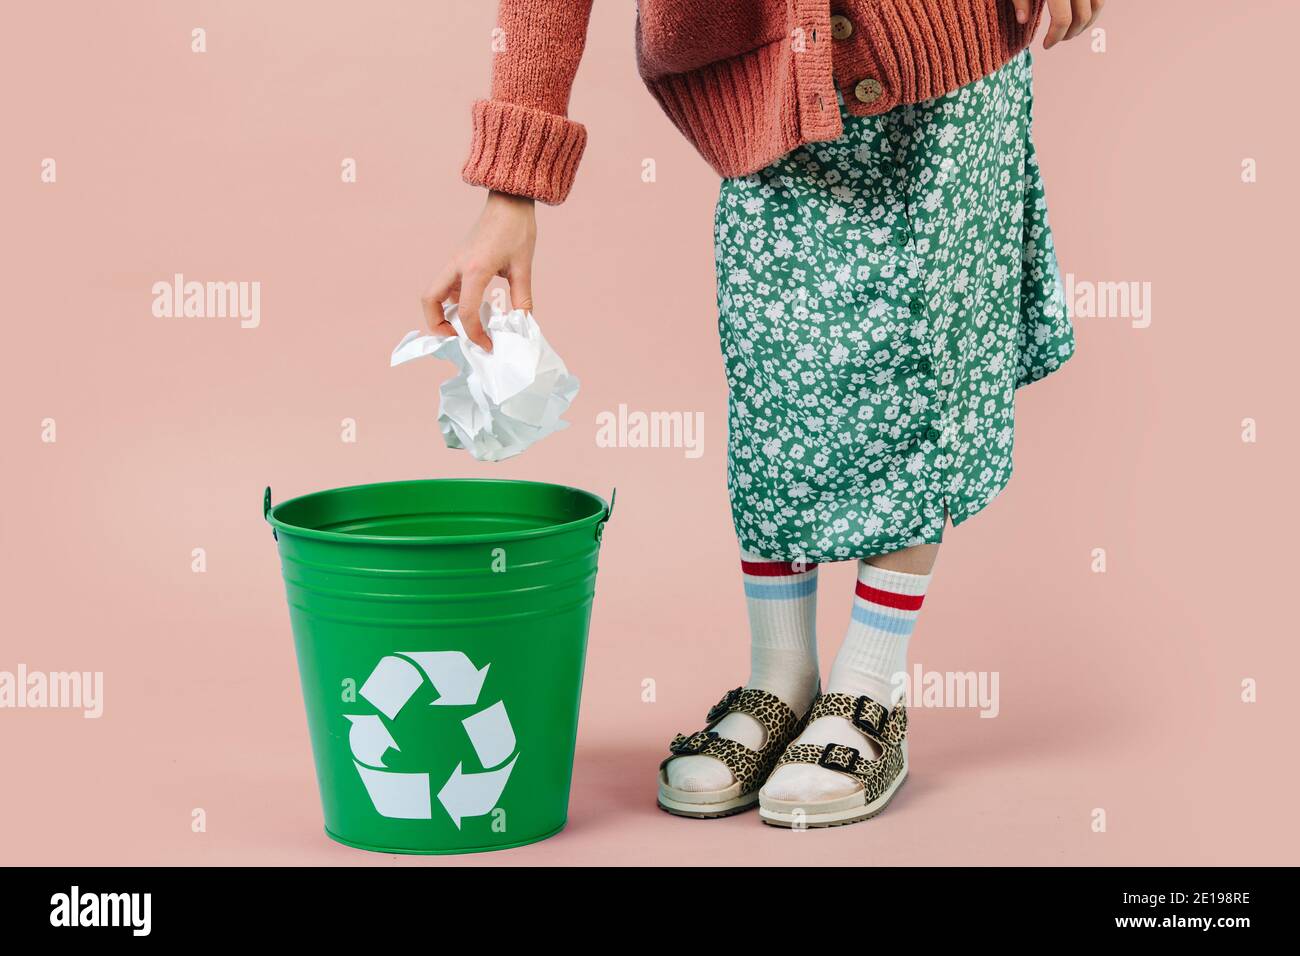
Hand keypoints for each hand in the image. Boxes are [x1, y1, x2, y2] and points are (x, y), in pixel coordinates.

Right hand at [422, 190, 536, 350]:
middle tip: (458, 337)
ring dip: (441, 312)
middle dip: (437, 324)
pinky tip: (473, 307)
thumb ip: (523, 299)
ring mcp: (454, 261)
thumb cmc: (517, 229)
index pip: (466, 312)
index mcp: (475, 269)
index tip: (488, 345)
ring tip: (463, 326)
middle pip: (429, 300)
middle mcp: (457, 265)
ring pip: (433, 292)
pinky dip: (451, 301)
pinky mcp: (457, 260)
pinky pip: (445, 285)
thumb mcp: (524, 267)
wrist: (509, 202)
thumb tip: (523, 325)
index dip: (475, 335)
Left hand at [1012, 0, 1103, 48]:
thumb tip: (1022, 20)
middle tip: (1057, 39)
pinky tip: (1079, 15)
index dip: (1055, 36)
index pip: (1063, 19)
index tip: (1046, 46)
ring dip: (1086, 23)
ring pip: (1097, 6)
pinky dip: (1093, 9)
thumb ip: (1020, 0)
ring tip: (1070, 31)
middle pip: (1082, 16)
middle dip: (1070, 33)